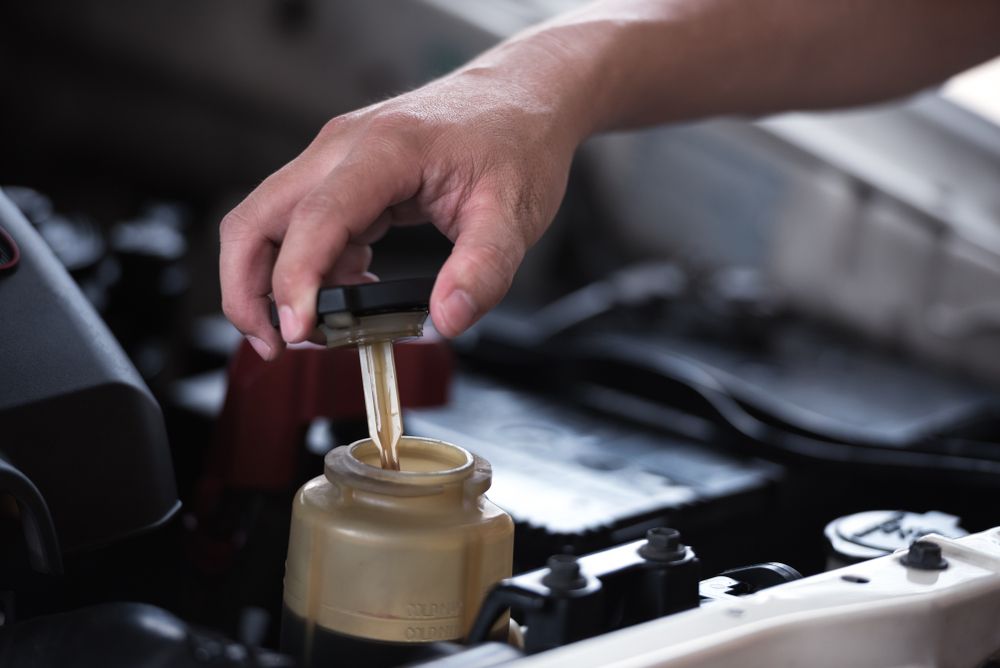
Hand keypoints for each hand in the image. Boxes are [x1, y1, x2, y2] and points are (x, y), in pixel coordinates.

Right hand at [219, 67, 580, 359]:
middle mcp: (344, 146)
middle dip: (249, 288)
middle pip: (258, 217)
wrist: (524, 96)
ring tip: (311, 331)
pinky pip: (302, 222)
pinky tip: (349, 291)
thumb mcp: (514, 215)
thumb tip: (446, 321)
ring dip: (270, 279)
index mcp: (385, 149)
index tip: (297, 333)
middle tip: (276, 344)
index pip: (317, 218)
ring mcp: (338, 157)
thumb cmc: (518, 142)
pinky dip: (307, 265)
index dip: (295, 280)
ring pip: (269, 221)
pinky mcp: (344, 172)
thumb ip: (483, 271)